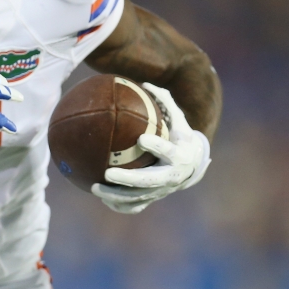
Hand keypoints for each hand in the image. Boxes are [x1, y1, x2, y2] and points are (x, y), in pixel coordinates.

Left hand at [91, 82, 210, 213]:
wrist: (193, 165)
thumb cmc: (179, 136)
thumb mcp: (178, 119)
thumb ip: (165, 102)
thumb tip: (145, 82)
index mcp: (179, 155)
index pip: (168, 152)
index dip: (156, 147)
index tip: (141, 139)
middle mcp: (172, 176)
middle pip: (149, 181)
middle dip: (128, 179)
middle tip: (107, 173)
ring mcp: (162, 191)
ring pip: (138, 197)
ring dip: (116, 195)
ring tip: (94, 187)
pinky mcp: (154, 198)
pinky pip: (135, 206)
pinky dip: (120, 205)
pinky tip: (102, 199)